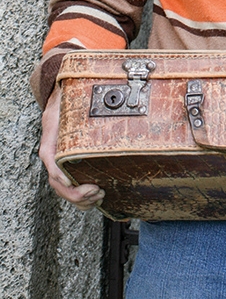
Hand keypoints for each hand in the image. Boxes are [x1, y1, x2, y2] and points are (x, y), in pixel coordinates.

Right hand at [39, 85, 104, 210]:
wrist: (60, 100)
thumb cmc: (65, 103)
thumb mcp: (68, 104)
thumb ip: (78, 110)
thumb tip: (102, 106)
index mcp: (51, 142)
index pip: (51, 163)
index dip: (61, 176)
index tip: (73, 182)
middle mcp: (52, 155)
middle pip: (57, 183)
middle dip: (76, 193)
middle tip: (96, 191)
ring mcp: (58, 162)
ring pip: (63, 189)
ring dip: (79, 199)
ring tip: (99, 196)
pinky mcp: (67, 165)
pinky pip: (69, 186)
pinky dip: (80, 197)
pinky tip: (94, 197)